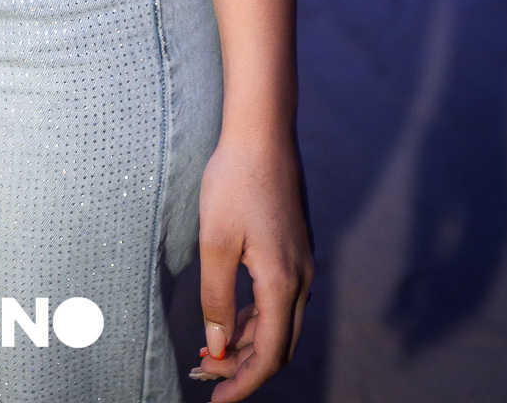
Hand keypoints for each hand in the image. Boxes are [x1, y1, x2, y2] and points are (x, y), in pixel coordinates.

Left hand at [191, 134, 312, 395]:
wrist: (263, 132)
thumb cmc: (235, 180)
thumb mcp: (215, 242)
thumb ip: (217, 299)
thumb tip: (216, 347)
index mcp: (283, 283)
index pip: (269, 355)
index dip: (242, 384)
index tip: (215, 401)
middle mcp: (301, 279)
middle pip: (278, 346)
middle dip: (243, 368)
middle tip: (204, 377)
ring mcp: (302, 264)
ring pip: (280, 324)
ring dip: (247, 344)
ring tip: (208, 352)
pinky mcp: (295, 250)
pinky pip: (280, 301)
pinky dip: (255, 319)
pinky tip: (229, 317)